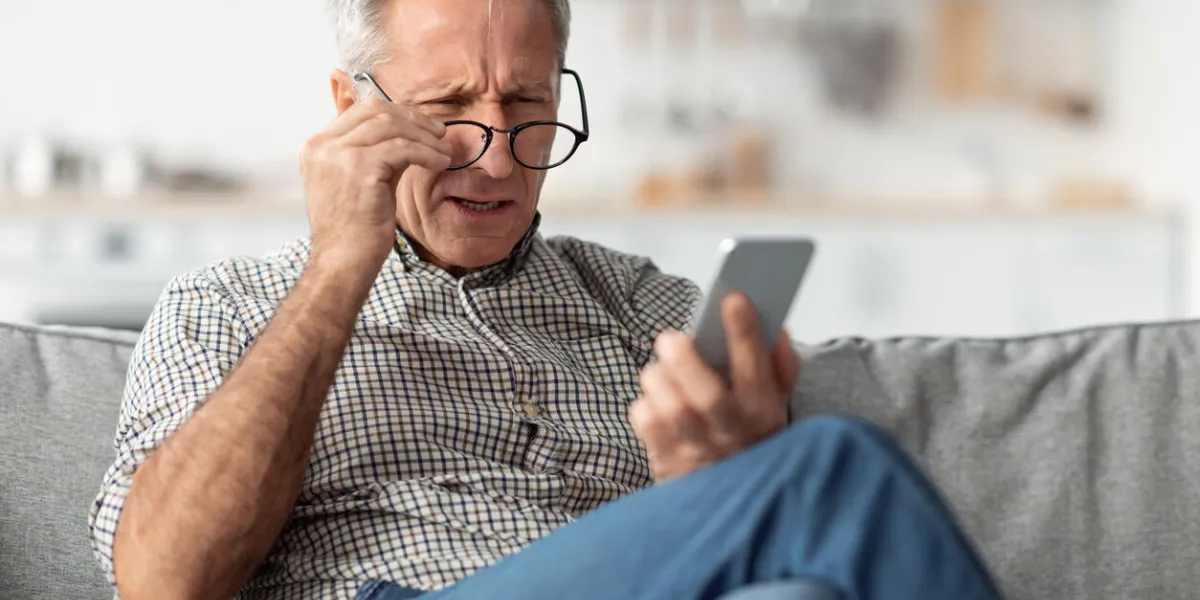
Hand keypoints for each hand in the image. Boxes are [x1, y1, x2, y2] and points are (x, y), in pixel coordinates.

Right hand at [299, 98, 451, 266]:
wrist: (342, 263)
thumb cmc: (353, 230)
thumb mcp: (356, 181)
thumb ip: (373, 153)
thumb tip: (408, 133)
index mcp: (316, 147)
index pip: (359, 111)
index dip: (396, 113)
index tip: (422, 125)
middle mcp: (321, 146)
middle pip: (374, 111)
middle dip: (412, 118)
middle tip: (438, 132)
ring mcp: (337, 155)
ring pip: (390, 125)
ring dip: (424, 135)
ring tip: (444, 150)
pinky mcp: (359, 169)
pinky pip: (403, 148)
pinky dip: (427, 152)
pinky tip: (441, 163)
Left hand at [630, 292, 801, 481]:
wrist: (731, 498)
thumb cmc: (749, 435)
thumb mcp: (776, 402)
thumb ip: (780, 366)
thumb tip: (776, 329)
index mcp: (763, 411)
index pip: (757, 369)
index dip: (745, 332)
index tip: (733, 299)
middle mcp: (732, 434)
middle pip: (708, 398)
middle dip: (686, 361)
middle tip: (670, 338)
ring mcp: (698, 451)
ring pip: (671, 409)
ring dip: (659, 379)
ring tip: (660, 368)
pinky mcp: (666, 462)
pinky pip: (646, 424)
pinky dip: (644, 404)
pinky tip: (655, 400)